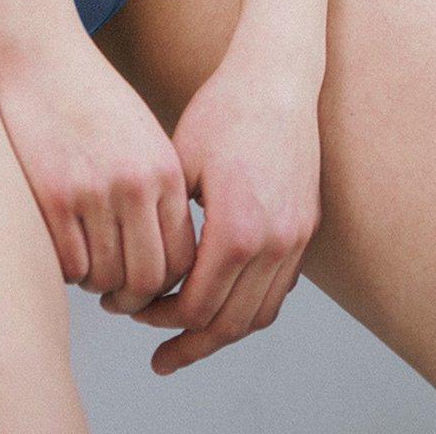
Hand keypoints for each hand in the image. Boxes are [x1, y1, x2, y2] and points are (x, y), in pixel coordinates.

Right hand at [0, 34, 198, 309]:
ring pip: (106, 277)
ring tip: (88, 270)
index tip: (145, 284)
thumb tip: (164, 260)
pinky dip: (68, 270)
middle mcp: (135, 184)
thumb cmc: (91, 98)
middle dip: (132, 299)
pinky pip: (69, 263)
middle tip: (115, 297)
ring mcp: (94, 192)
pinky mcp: (53, 196)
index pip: (182, 258)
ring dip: (96, 284)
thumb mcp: (142, 138)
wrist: (41, 56)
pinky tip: (64, 252)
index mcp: (164, 171)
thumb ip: (157, 191)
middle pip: (148, 278)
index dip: (166, 284)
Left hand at [102, 48, 321, 374]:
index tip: (131, 312)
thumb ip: (167, 226)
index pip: (197, 306)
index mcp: (237, 230)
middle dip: (189, 343)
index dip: (160, 318)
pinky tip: (223, 306)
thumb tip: (139, 271)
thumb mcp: (179, 165)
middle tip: (158, 357)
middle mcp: (273, 243)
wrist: (276, 79)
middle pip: (229, 324)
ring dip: (221, 333)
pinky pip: (278, 291)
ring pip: (259, 315)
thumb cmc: (221, 111)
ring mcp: (295, 238)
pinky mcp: (305, 228)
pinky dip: (250, 308)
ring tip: (189, 342)